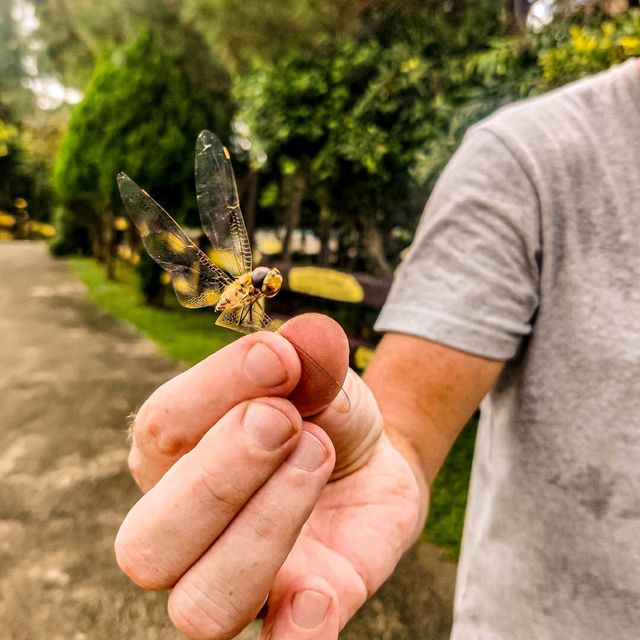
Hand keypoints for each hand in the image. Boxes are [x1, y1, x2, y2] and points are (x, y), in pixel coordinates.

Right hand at [115, 314, 423, 638]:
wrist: (369, 456)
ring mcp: (236, 579)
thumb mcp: (317, 373)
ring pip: (200, 603)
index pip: (157, 431)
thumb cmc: (321, 410)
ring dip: (264, 526)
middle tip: (285, 420)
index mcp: (171, 457)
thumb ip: (308, 359)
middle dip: (222, 474)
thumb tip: (311, 339)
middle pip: (149, 542)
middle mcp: (183, 529)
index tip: (279, 357)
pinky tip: (320, 592)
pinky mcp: (298, 610)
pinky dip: (295, 635)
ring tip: (318, 457)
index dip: (216, 389)